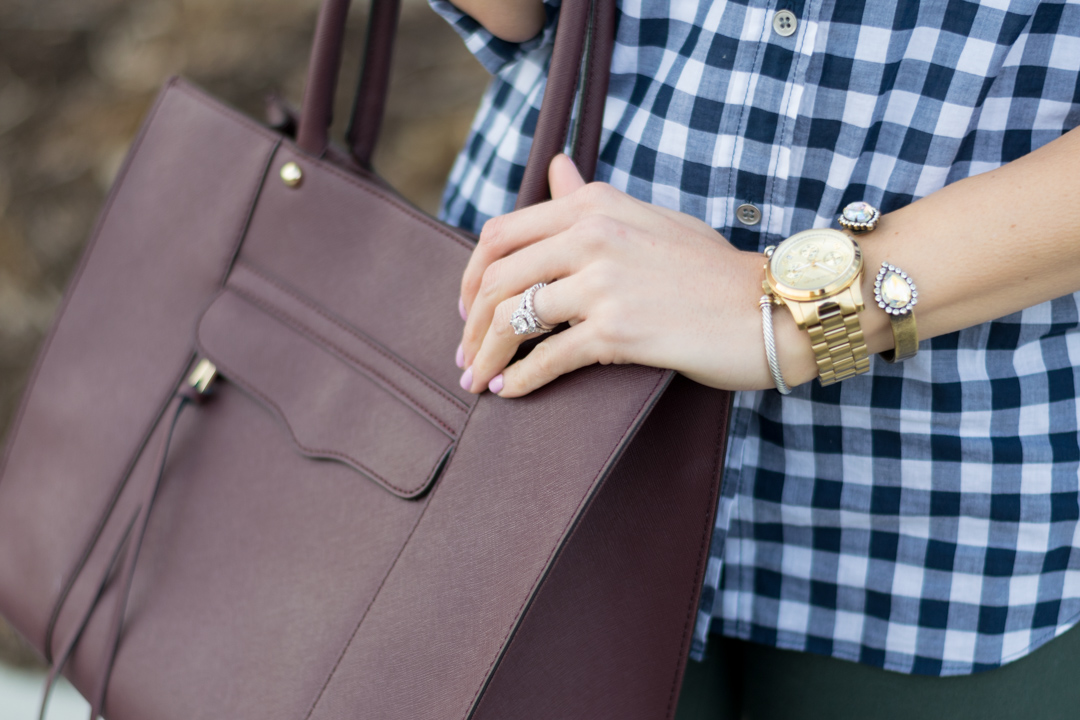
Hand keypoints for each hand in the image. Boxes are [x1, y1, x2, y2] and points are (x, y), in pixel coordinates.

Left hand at [455, 154, 778, 396]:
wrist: (768, 306)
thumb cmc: (711, 268)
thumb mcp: (648, 218)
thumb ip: (592, 198)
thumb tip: (556, 168)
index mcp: (593, 204)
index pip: (501, 234)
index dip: (469, 276)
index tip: (467, 307)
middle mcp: (591, 234)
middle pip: (495, 279)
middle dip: (469, 324)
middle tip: (464, 353)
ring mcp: (603, 281)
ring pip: (512, 319)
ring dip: (484, 356)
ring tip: (476, 379)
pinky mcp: (617, 329)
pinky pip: (547, 357)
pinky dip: (519, 380)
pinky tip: (508, 393)